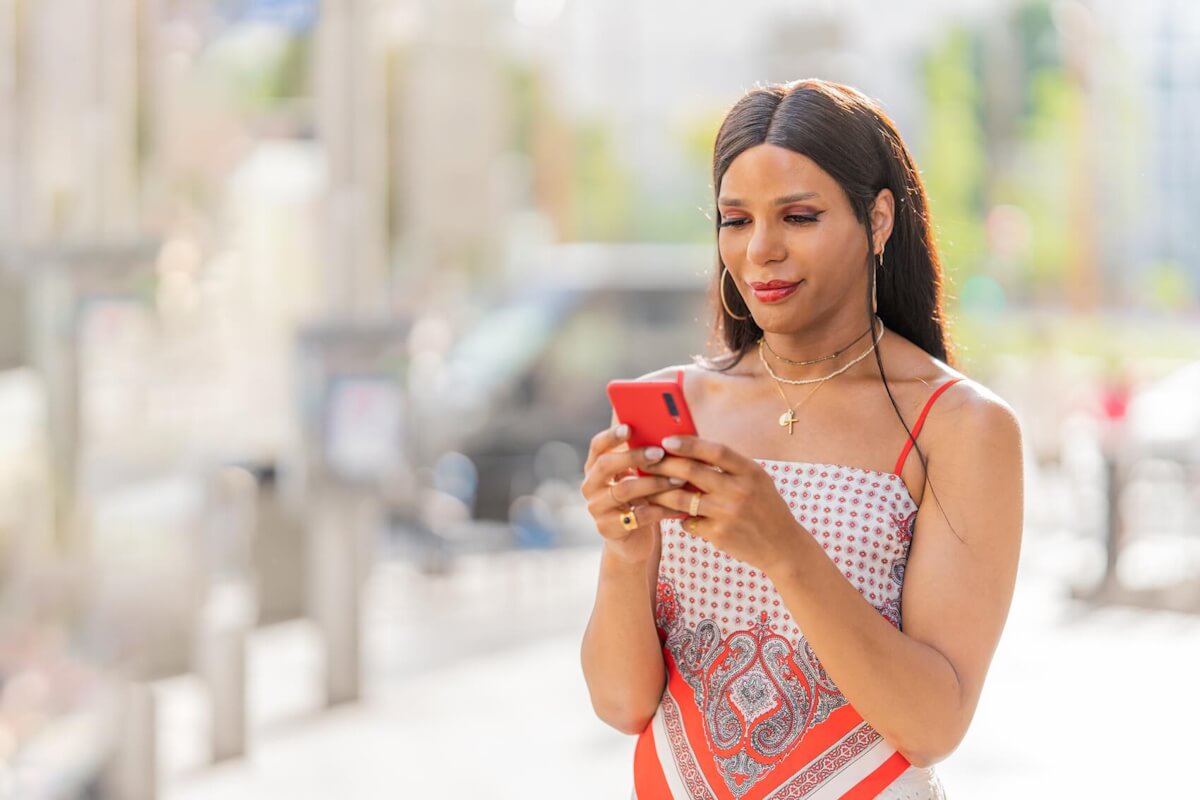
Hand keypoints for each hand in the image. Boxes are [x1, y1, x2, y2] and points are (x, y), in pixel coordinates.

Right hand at [580, 424, 687, 563]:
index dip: (611, 436)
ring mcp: (597, 509)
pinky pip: (637, 516)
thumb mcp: (638, 479)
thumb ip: (643, 460)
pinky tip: (679, 507)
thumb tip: (668, 433)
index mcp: (595, 469)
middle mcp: (590, 487)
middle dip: (634, 456)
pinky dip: (660, 510)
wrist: (633, 543)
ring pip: (624, 490)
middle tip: (660, 453)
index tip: (629, 428)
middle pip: (606, 465)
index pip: (597, 446)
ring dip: (653, 483)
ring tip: (677, 480)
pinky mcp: (608, 529)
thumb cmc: (640, 502)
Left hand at [642, 435, 803, 573]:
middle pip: (692, 472)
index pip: (715, 451)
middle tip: (647, 463)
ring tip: (649, 490)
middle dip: (664, 465)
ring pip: (682, 499)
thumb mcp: (756, 480)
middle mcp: (740, 491)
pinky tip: (678, 516)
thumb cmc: (764, 507)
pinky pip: (689, 522)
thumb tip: (689, 450)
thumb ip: (729, 467)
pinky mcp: (719, 535)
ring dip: (661, 494)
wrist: (782, 546)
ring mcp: (728, 514)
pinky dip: (681, 519)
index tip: (666, 441)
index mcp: (750, 472)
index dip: (689, 444)